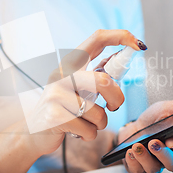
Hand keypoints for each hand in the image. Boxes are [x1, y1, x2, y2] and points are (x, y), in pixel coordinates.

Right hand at [28, 30, 144, 155]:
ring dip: (99, 123)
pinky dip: (89, 135)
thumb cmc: (62, 109)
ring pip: (98, 112)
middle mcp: (61, 74)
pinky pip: (89, 129)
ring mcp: (55, 94)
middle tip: (114, 107)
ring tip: (86, 122)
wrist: (34, 132)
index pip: (97, 39)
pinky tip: (76, 132)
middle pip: (102, 81)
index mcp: (70, 63)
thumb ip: (95, 75)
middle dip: (116, 98)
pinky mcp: (54, 116)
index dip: (120, 37)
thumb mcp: (75, 86)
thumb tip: (121, 61)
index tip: (139, 46)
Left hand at [118, 100, 172, 172]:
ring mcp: (154, 164)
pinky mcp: (139, 168)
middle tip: (153, 143)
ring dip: (145, 157)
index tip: (172, 140)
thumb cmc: (153, 121)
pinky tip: (129, 152)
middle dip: (163, 154)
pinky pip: (137, 170)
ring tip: (137, 145)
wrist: (134, 128)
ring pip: (154, 169)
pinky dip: (133, 161)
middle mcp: (168, 156)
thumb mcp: (167, 109)